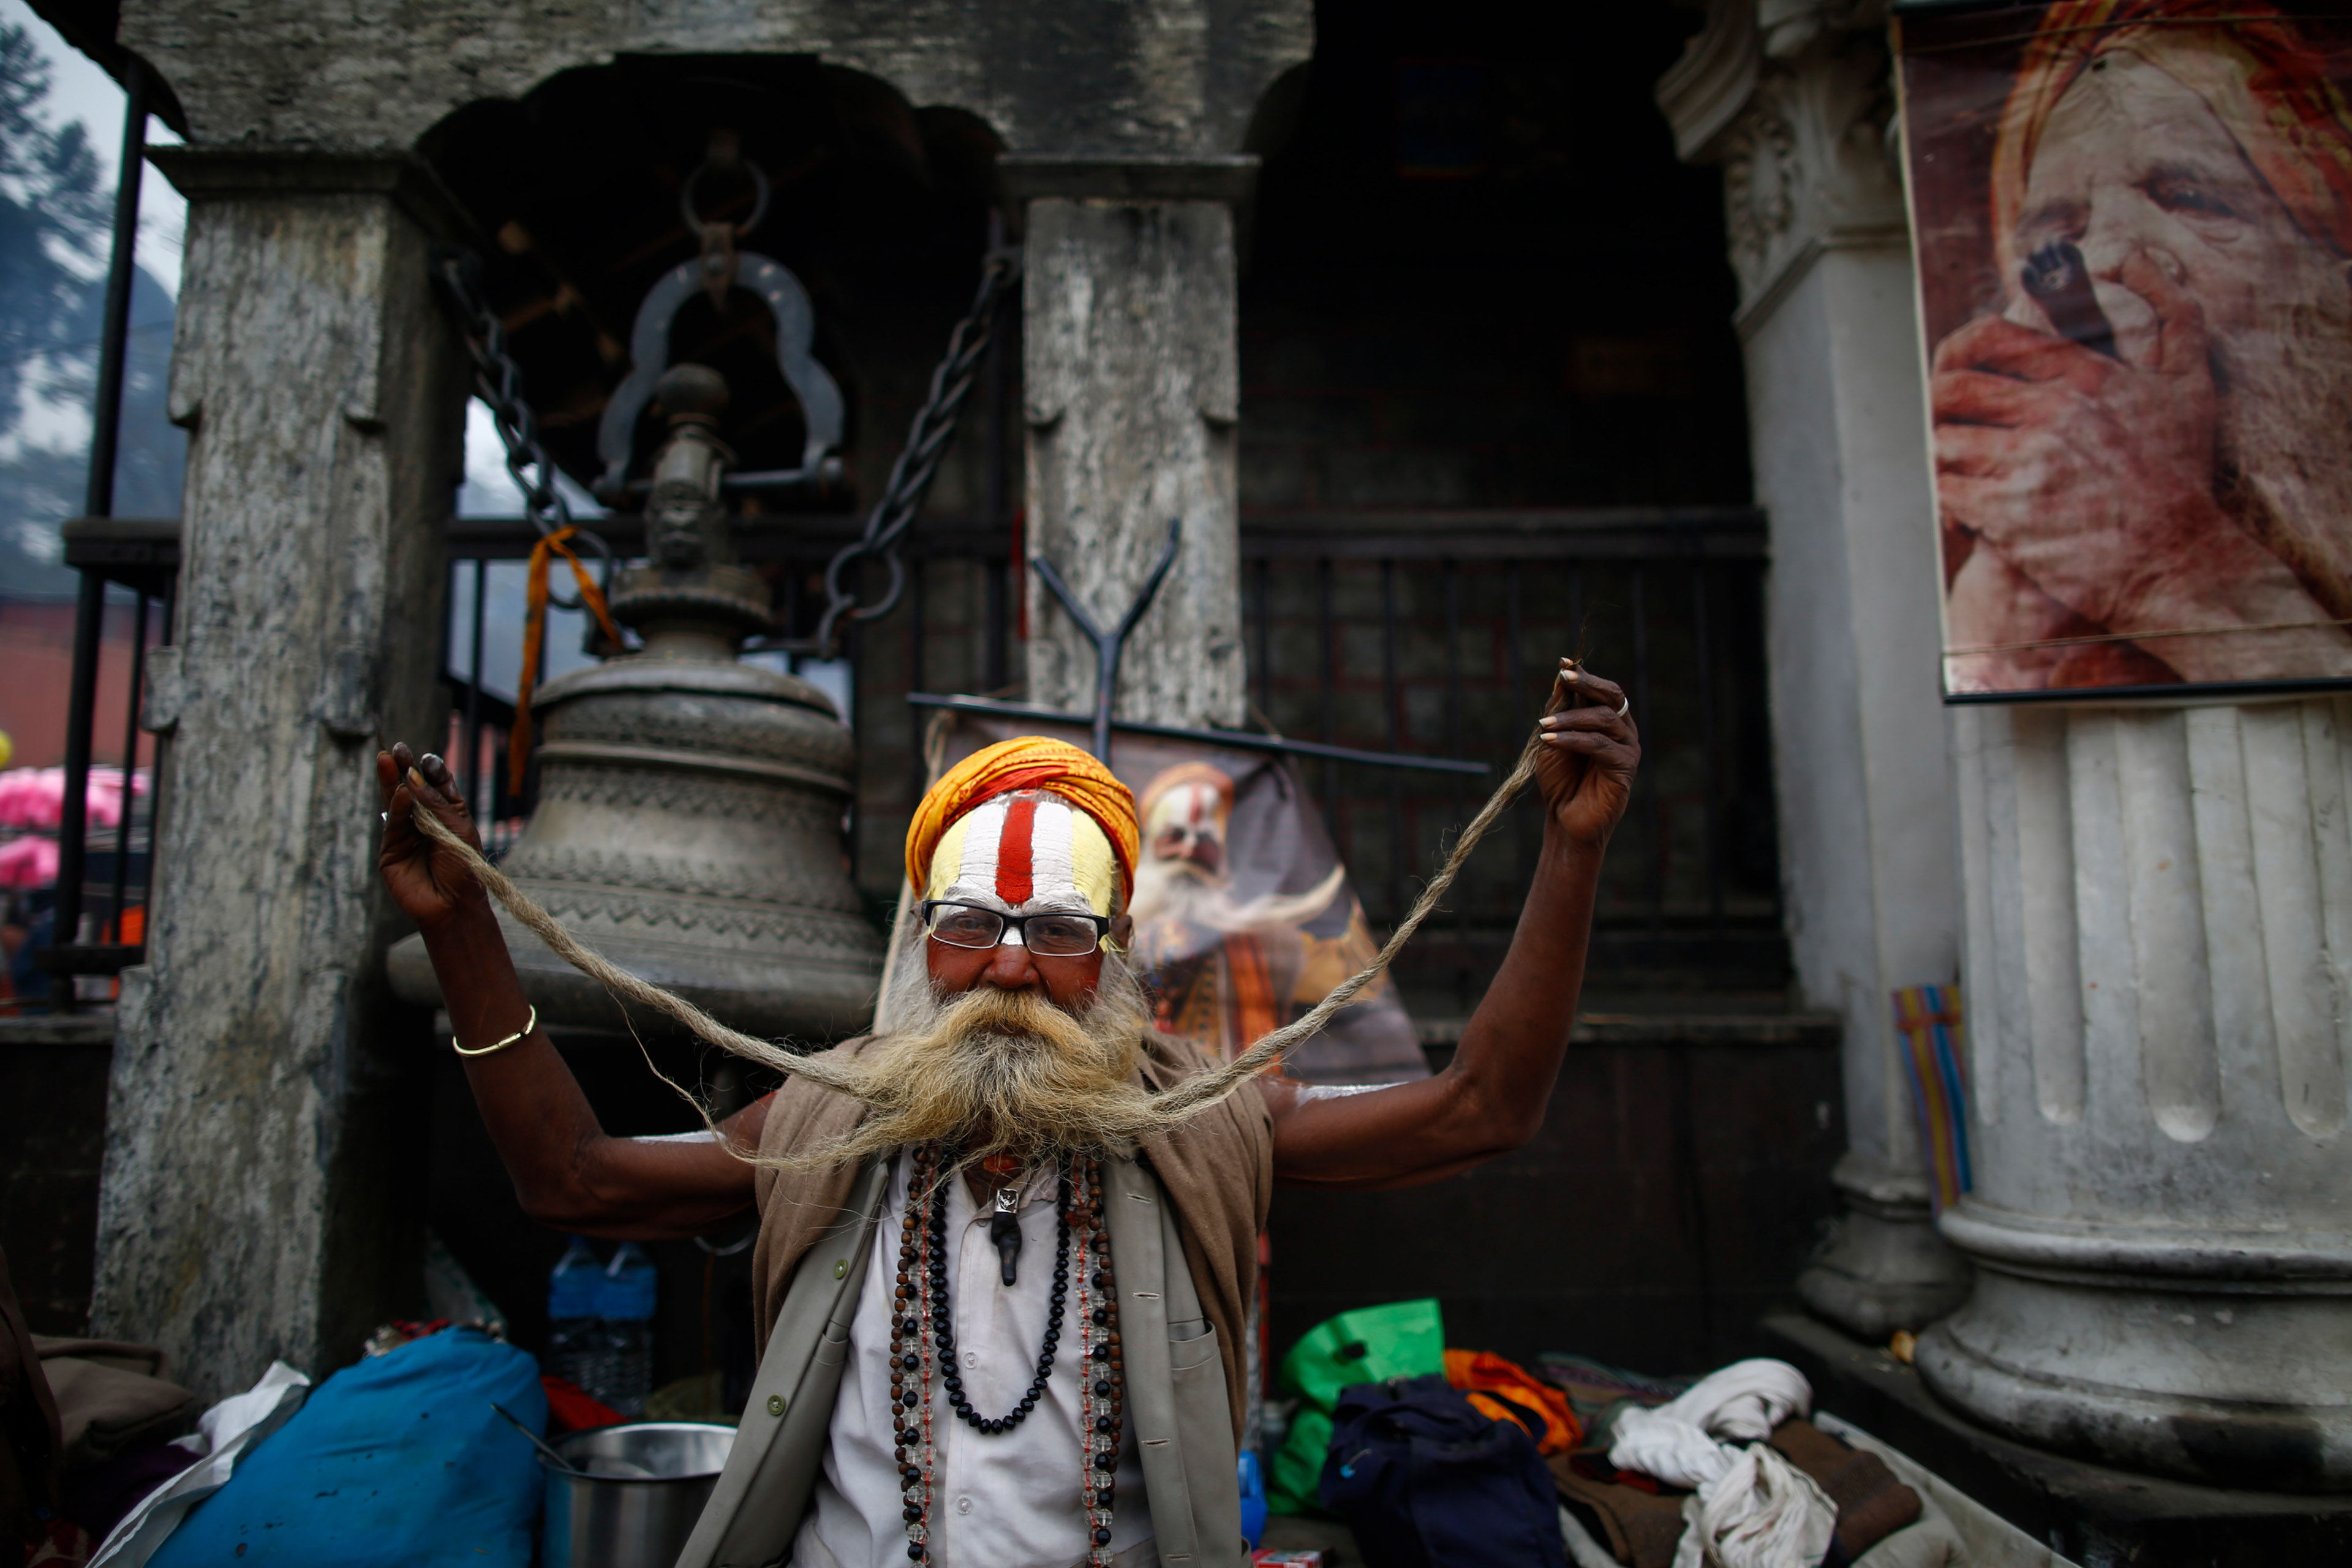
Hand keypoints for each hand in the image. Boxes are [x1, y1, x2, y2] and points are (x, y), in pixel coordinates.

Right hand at [376, 743, 487, 932]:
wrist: (455, 906)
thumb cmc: (464, 869)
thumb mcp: (457, 831)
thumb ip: (435, 804)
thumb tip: (413, 777)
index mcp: (447, 814)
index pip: (437, 786)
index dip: (432, 771)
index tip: (427, 758)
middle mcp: (425, 821)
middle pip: (412, 789)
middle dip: (405, 768)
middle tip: (396, 748)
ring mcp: (406, 835)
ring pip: (396, 802)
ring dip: (392, 781)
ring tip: (388, 759)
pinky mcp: (391, 850)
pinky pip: (393, 824)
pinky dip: (396, 807)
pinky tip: (400, 793)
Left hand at [1533, 660, 1638, 847]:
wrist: (1565, 819)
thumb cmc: (1559, 780)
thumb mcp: (1552, 739)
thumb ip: (1558, 711)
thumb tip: (1561, 677)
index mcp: (1607, 721)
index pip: (1601, 690)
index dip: (1584, 675)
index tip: (1564, 662)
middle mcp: (1622, 730)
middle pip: (1613, 696)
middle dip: (1588, 684)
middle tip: (1565, 677)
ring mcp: (1627, 748)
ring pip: (1605, 719)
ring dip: (1571, 718)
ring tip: (1544, 725)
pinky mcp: (1625, 767)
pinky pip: (1600, 745)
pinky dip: (1573, 739)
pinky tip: (1551, 740)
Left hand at [1932, 248, 2232, 631]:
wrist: (2176, 558)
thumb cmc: (2180, 473)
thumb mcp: (2190, 381)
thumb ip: (2171, 311)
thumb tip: (2135, 258)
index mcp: (2084, 376)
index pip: (1990, 340)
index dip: (1962, 352)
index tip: (1961, 371)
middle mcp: (2051, 413)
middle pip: (1951, 389)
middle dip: (1944, 406)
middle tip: (1952, 422)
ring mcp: (2024, 464)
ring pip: (1942, 440)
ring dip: (1946, 455)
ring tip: (1962, 467)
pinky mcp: (2004, 515)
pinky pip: (1943, 491)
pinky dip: (1947, 499)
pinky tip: (1966, 509)